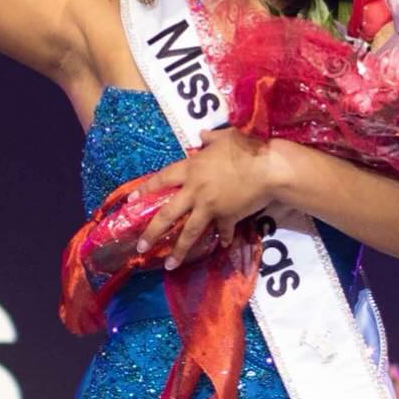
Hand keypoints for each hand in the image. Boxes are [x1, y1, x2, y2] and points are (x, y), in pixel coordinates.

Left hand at [132, 128, 278, 268]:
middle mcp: (195, 191)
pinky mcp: (228, 217)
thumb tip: (202, 133)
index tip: (130, 201)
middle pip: (168, 214)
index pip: (162, 180)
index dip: (146, 189)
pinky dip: (223, 237)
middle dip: (153, 232)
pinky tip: (221, 245)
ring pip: (190, 231)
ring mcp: (210, 207)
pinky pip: (223, 230)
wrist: (268, 168)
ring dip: (179, 250)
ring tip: (170, 265)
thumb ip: (210, 138)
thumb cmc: (246, 148)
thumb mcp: (225, 137)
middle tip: (141, 247)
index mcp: (192, 169)